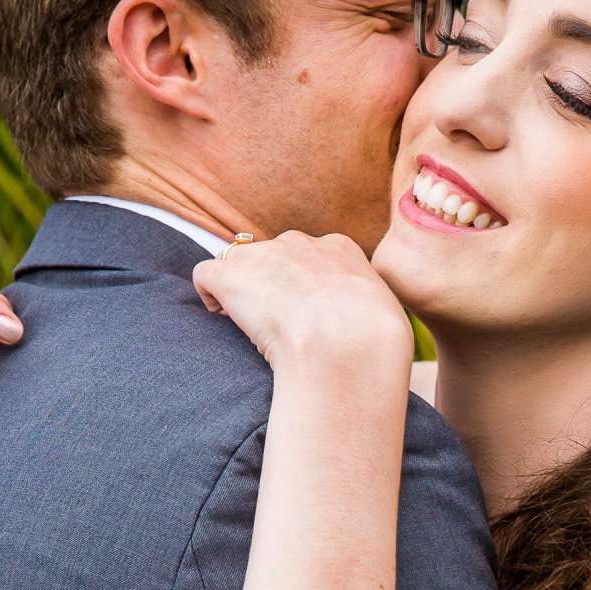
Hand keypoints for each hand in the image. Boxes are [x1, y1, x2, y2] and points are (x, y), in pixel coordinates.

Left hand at [192, 233, 412, 371]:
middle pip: (273, 256)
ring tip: (250, 324)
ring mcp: (263, 255)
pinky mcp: (231, 274)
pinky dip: (210, 295)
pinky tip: (225, 319)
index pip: (311, 256)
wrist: (347, 346)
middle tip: (279, 323)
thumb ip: (367, 308)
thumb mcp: (385, 313)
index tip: (304, 313)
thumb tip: (363, 324)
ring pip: (238, 262)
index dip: (302, 285)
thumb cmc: (373, 342)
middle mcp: (299, 243)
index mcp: (339, 249)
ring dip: (240, 289)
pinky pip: (206, 274)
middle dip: (271, 285)